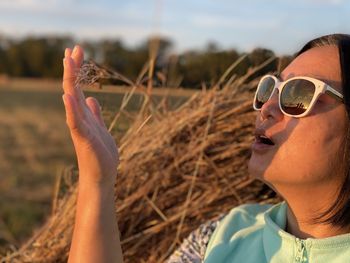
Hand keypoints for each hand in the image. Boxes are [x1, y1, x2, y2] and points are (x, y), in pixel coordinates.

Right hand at [62, 46, 118, 186]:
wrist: (101, 177)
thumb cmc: (100, 155)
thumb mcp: (100, 128)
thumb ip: (95, 114)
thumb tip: (91, 98)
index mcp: (84, 115)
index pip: (78, 87)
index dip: (77, 70)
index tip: (78, 52)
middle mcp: (79, 118)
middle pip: (73, 88)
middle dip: (74, 68)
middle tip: (74, 48)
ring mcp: (80, 128)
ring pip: (72, 100)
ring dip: (70, 80)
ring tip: (68, 62)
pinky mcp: (83, 138)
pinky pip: (76, 121)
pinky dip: (71, 108)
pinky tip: (68, 95)